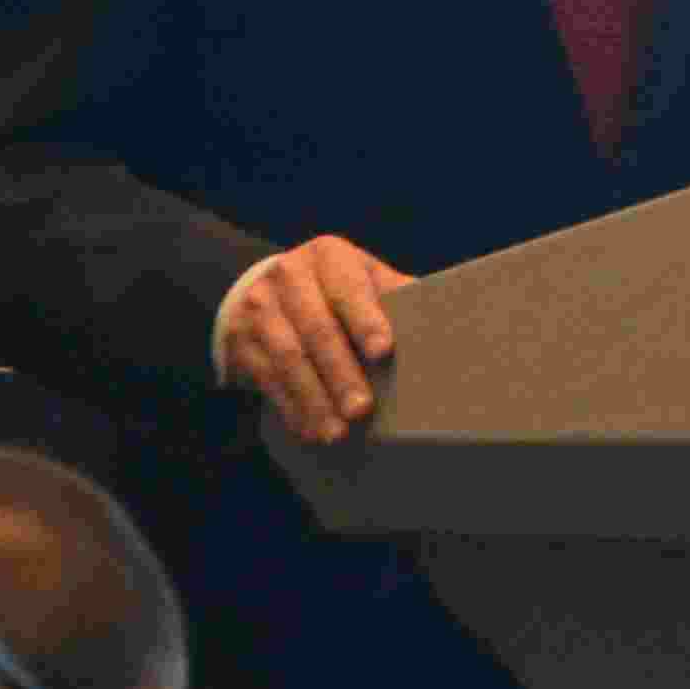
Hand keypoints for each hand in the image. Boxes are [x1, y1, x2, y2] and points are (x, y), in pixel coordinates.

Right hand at [217, 233, 408, 443]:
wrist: (262, 287)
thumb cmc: (332, 290)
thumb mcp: (360, 278)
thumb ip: (394, 295)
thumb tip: (447, 315)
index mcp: (328, 256)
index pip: (348, 287)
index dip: (365, 319)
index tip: (383, 351)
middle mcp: (289, 276)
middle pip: (317, 329)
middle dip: (340, 373)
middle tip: (362, 409)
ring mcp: (260, 307)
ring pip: (289, 358)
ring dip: (314, 399)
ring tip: (337, 432)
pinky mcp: (242, 341)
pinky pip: (268, 379)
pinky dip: (291, 408)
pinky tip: (311, 431)